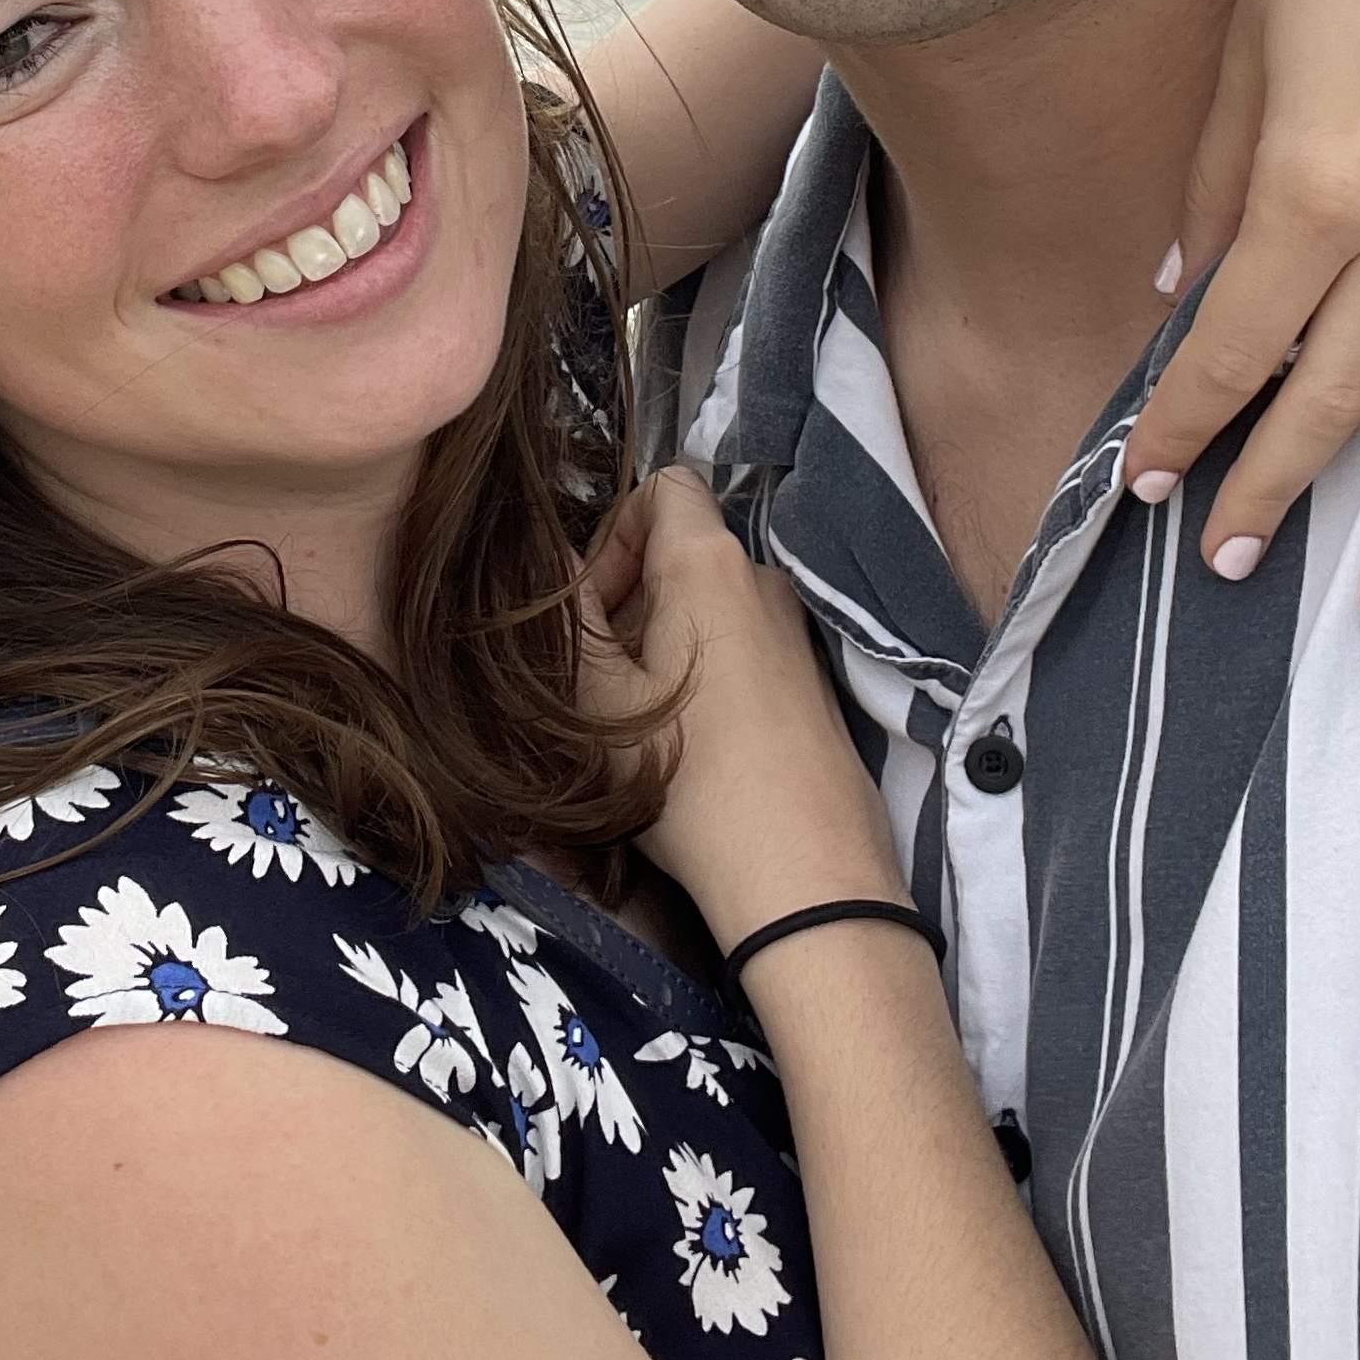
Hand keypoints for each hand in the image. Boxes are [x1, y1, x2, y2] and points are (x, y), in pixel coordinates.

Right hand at [581, 470, 902, 950]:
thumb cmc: (687, 775)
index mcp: (711, 562)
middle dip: (629, 599)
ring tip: (636, 723)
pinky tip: (689, 750)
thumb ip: (566, 615)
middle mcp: (764, 580)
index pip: (663, 486)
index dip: (614, 532)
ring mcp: (797, 635)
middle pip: (683, 552)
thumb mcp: (597, 699)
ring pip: (710, 607)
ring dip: (662, 645)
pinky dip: (705, 676)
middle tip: (599, 677)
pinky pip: (744, 650)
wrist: (804, 873)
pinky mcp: (814, 688)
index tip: (591, 607)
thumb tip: (546, 555)